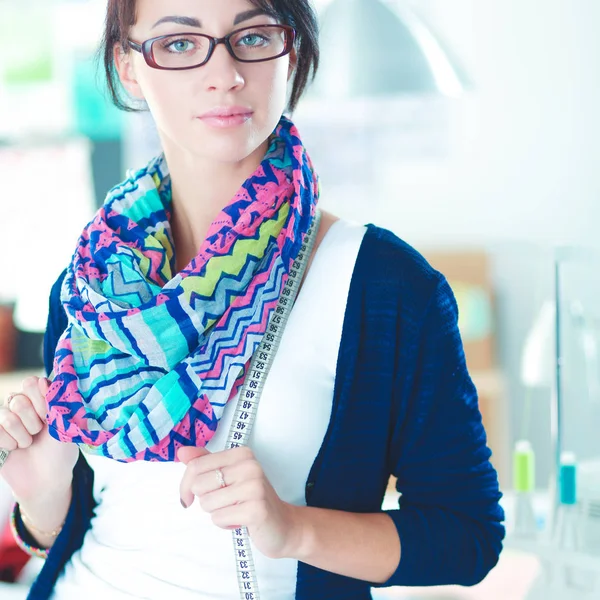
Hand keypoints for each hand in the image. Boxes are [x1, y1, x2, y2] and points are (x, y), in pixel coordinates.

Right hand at [0, 377, 78, 500]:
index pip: (31, 382)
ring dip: (22, 435)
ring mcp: (6, 418)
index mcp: (43, 397)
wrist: (46, 480)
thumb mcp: (65, 424)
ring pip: (6, 416)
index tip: (48, 416)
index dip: (39, 399)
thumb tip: (43, 380)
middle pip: (16, 399)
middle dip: (31, 420)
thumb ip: (56, 400)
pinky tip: (16, 448)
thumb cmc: (61, 451)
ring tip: (29, 443)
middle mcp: (24, 404)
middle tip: (39, 432)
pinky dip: (9, 443)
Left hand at [178, 445, 302, 559]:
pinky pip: (218, 518)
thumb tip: (181, 452)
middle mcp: (250, 466)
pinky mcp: (256, 510)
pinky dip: (225, 523)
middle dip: (206, 500)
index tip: (189, 497)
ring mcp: (255, 487)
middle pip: (199, 485)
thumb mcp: (228, 475)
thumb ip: (204, 462)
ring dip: (217, 513)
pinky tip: (241, 520)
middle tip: (226, 502)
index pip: (195, 466)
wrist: (282, 524)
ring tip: (235, 510)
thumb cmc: (250, 499)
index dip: (186, 486)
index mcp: (241, 453)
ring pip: (207, 504)